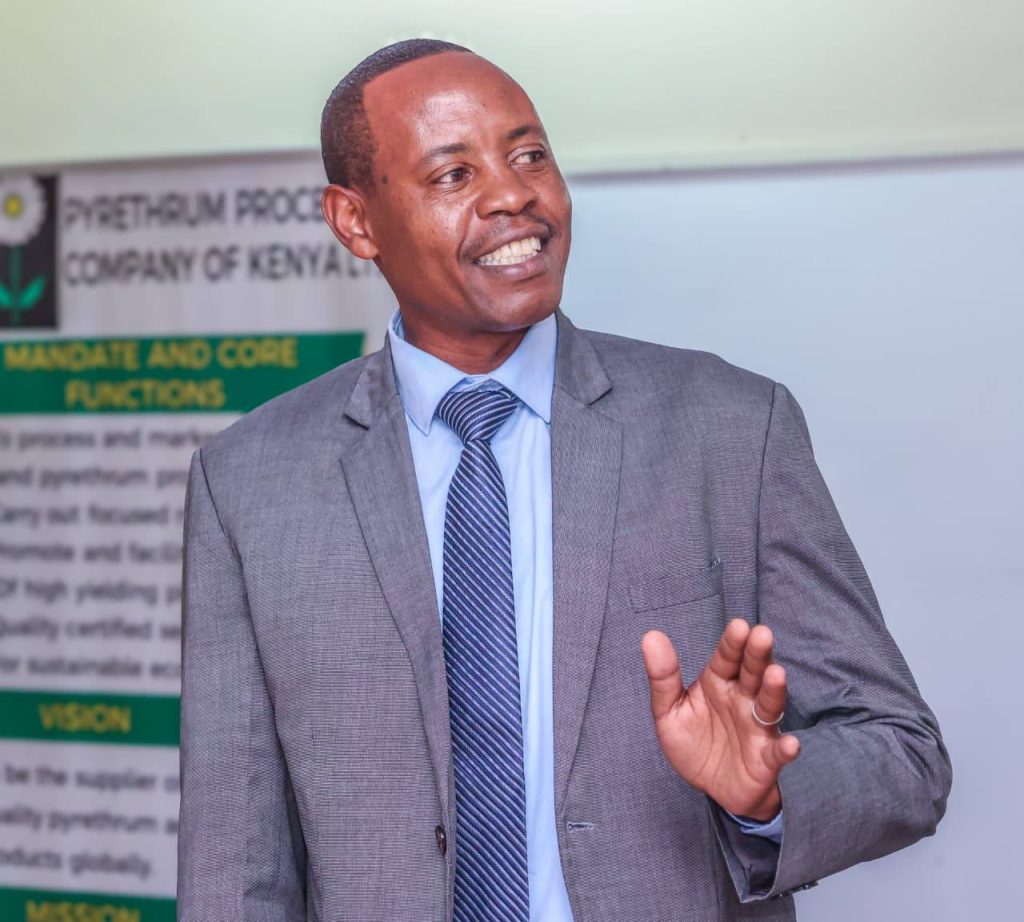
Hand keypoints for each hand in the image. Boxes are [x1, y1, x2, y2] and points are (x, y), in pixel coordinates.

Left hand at [642, 619, 800, 820]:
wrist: (712, 788)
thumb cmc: (694, 742)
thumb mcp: (669, 711)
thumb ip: (663, 677)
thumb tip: (651, 635)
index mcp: (717, 684)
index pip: (726, 658)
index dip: (732, 643)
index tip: (739, 625)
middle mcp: (742, 700)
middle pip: (752, 673)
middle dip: (757, 655)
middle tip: (762, 634)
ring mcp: (757, 728)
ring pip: (768, 705)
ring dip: (774, 690)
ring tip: (777, 674)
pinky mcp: (766, 758)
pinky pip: (778, 752)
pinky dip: (786, 748)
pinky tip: (792, 744)